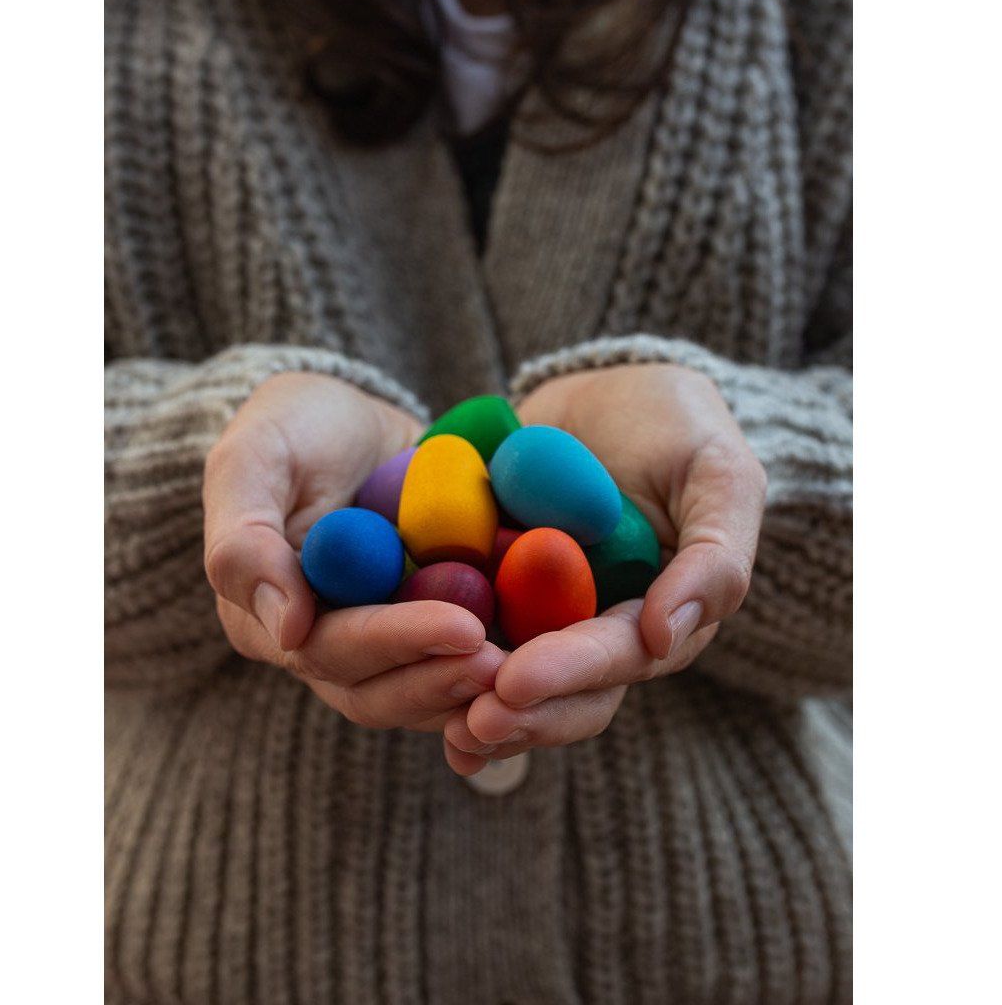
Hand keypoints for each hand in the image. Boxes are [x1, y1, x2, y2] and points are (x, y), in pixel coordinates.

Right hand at [203, 372, 502, 730]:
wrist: (351, 420)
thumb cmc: (295, 427)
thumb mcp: (254, 458)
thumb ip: (246, 539)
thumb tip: (288, 630)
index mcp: (268, 616)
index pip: (332, 649)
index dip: (398, 642)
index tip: (463, 627)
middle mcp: (322, 643)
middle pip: (380, 690)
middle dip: (444, 679)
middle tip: (509, 663)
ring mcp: (378, 640)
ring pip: (422, 691)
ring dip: (474, 687)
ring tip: (536, 667)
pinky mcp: (425, 626)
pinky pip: (459, 660)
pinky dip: (498, 660)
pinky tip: (548, 650)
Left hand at [443, 363, 766, 773]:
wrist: (606, 389)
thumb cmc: (676, 425)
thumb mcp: (717, 475)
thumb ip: (714, 555)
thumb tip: (665, 638)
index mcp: (655, 615)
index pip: (617, 658)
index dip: (569, 675)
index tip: (515, 682)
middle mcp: (594, 627)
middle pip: (562, 691)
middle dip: (519, 713)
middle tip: (468, 722)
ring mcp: (538, 612)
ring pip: (508, 677)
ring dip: (472, 705)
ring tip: (438, 725)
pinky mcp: (489, 586)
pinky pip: (459, 627)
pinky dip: (432, 658)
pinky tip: (396, 678)